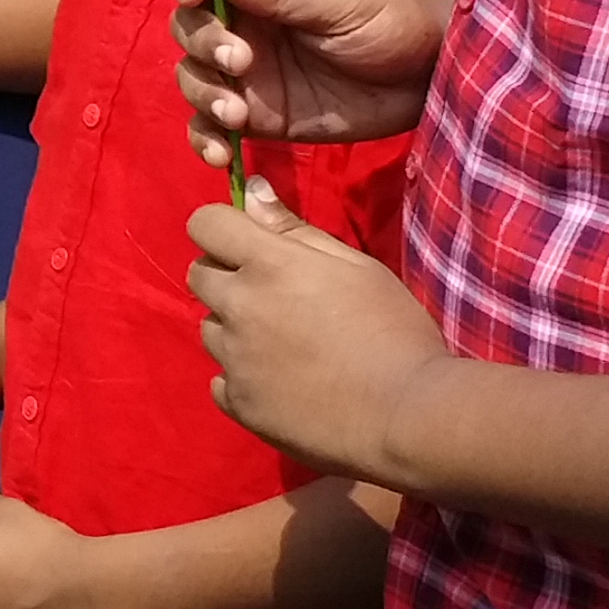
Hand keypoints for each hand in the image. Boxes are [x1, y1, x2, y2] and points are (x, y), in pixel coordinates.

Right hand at [173, 0, 449, 170]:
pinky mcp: (257, 117)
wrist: (427, 83)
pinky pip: (210, 126)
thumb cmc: (389, 22)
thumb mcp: (340, 0)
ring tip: (237, 113)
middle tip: (242, 61)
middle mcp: (243, 22)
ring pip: (193, 75)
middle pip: (188, 24)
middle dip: (203, 42)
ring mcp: (246, 72)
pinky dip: (204, 138)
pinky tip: (220, 153)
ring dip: (203, 92)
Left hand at [188, 184, 454, 481]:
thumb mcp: (358, 268)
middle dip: (227, 277)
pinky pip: (221, 381)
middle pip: (199, 276)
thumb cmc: (395, 333)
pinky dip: (242, 378)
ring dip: (234, 328)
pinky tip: (281, 383)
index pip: (205, 224)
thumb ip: (296, 231)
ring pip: (210, 329)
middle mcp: (240, 308)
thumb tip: (252, 191)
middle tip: (275, 297)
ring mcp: (235, 360)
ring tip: (284, 345)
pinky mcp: (240, 405)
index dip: (223, 228)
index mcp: (268, 266)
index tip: (250, 244)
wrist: (409, 417)